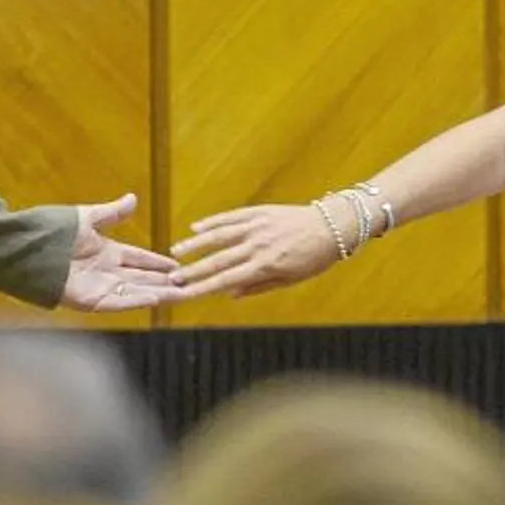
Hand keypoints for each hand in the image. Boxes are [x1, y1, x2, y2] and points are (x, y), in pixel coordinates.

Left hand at [59, 193, 182, 310]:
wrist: (26, 249)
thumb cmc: (51, 232)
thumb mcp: (87, 219)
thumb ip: (112, 213)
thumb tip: (133, 199)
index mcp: (106, 252)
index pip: (139, 258)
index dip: (159, 262)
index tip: (178, 264)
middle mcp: (105, 272)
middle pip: (142, 278)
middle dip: (166, 282)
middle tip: (191, 283)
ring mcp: (98, 287)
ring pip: (135, 292)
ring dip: (158, 293)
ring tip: (182, 294)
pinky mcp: (89, 300)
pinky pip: (117, 302)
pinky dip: (135, 301)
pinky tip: (154, 299)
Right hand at [169, 201, 343, 298]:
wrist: (333, 226)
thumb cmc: (314, 258)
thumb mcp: (291, 279)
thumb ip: (258, 287)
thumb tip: (229, 293)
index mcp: (264, 266)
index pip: (225, 280)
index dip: (201, 288)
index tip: (183, 293)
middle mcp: (257, 246)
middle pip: (217, 260)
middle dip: (192, 270)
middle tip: (171, 277)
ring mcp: (256, 226)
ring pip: (219, 236)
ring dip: (195, 244)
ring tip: (175, 251)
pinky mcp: (259, 211)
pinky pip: (231, 217)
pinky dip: (212, 222)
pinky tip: (197, 228)